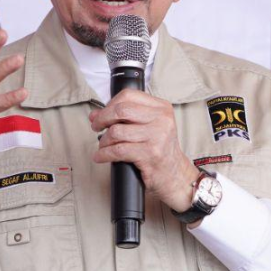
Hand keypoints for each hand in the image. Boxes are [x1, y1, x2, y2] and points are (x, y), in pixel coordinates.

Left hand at [89, 88, 198, 212]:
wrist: (175, 175)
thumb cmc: (160, 150)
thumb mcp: (149, 127)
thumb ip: (126, 117)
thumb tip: (95, 115)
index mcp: (162, 108)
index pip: (129, 95)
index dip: (110, 104)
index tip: (102, 114)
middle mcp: (162, 119)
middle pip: (121, 110)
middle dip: (102, 119)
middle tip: (96, 127)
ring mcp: (157, 136)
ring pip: (117, 131)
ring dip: (104, 140)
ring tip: (103, 146)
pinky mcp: (150, 154)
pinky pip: (118, 150)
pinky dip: (104, 154)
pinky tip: (100, 156)